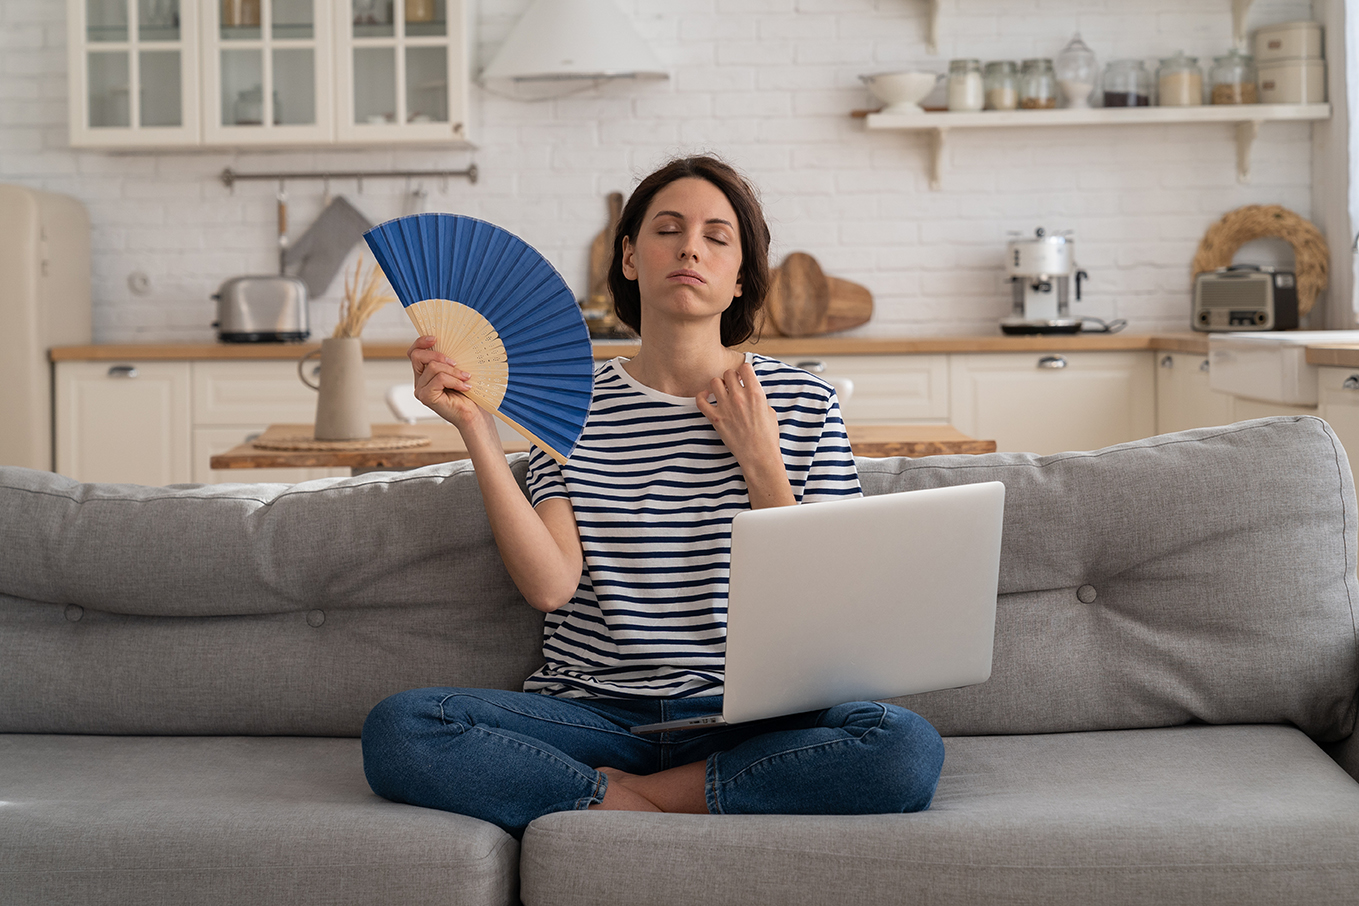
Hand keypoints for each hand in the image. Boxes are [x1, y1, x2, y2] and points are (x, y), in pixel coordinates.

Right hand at [407, 336, 496, 438]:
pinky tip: (465, 387)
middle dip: (439, 356)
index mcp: (425, 373)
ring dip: (454, 371)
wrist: (475, 414)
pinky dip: (455, 381)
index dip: (421, 342)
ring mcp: (421, 390)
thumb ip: (449, 359)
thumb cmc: (469, 394)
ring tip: (466, 378)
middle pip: (418, 356)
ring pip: (432, 367)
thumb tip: (451, 342)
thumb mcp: (458, 370)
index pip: (414, 352)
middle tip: (457, 363)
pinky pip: (439, 379)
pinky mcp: (426, 397)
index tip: (436, 338)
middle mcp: (420, 381)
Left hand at [696, 362, 783, 476]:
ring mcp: (725, 407)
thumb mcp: (769, 411)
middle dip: (731, 377)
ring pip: (714, 382)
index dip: (744, 370)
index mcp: (756, 393)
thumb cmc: (767, 436)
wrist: (759, 455)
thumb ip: (757, 397)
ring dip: (718, 385)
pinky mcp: (715, 418)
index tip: (744, 376)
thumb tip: (749, 392)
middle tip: (733, 385)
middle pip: (728, 373)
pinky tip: (707, 397)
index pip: (745, 367)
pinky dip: (702, 396)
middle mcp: (739, 397)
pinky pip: (701, 400)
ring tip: (722, 391)